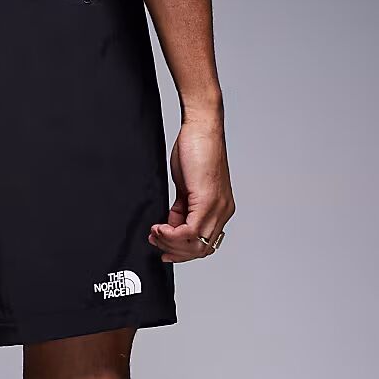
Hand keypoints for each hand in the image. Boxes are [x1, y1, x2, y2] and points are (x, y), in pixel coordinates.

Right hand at [149, 116, 234, 262]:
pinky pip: (191, 231)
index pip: (204, 243)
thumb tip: (172, 223)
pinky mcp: (207, 200)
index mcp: (220, 208)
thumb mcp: (187, 185)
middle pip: (201, 248)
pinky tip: (160, 227)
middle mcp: (223, 210)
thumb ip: (183, 207)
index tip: (164, 246)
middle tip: (157, 242)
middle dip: (175, 250)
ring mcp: (217, 206)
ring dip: (171, 243)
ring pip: (196, 244)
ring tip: (156, 233)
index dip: (182, 250)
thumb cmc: (196, 149)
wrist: (201, 128)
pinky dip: (172, 234)